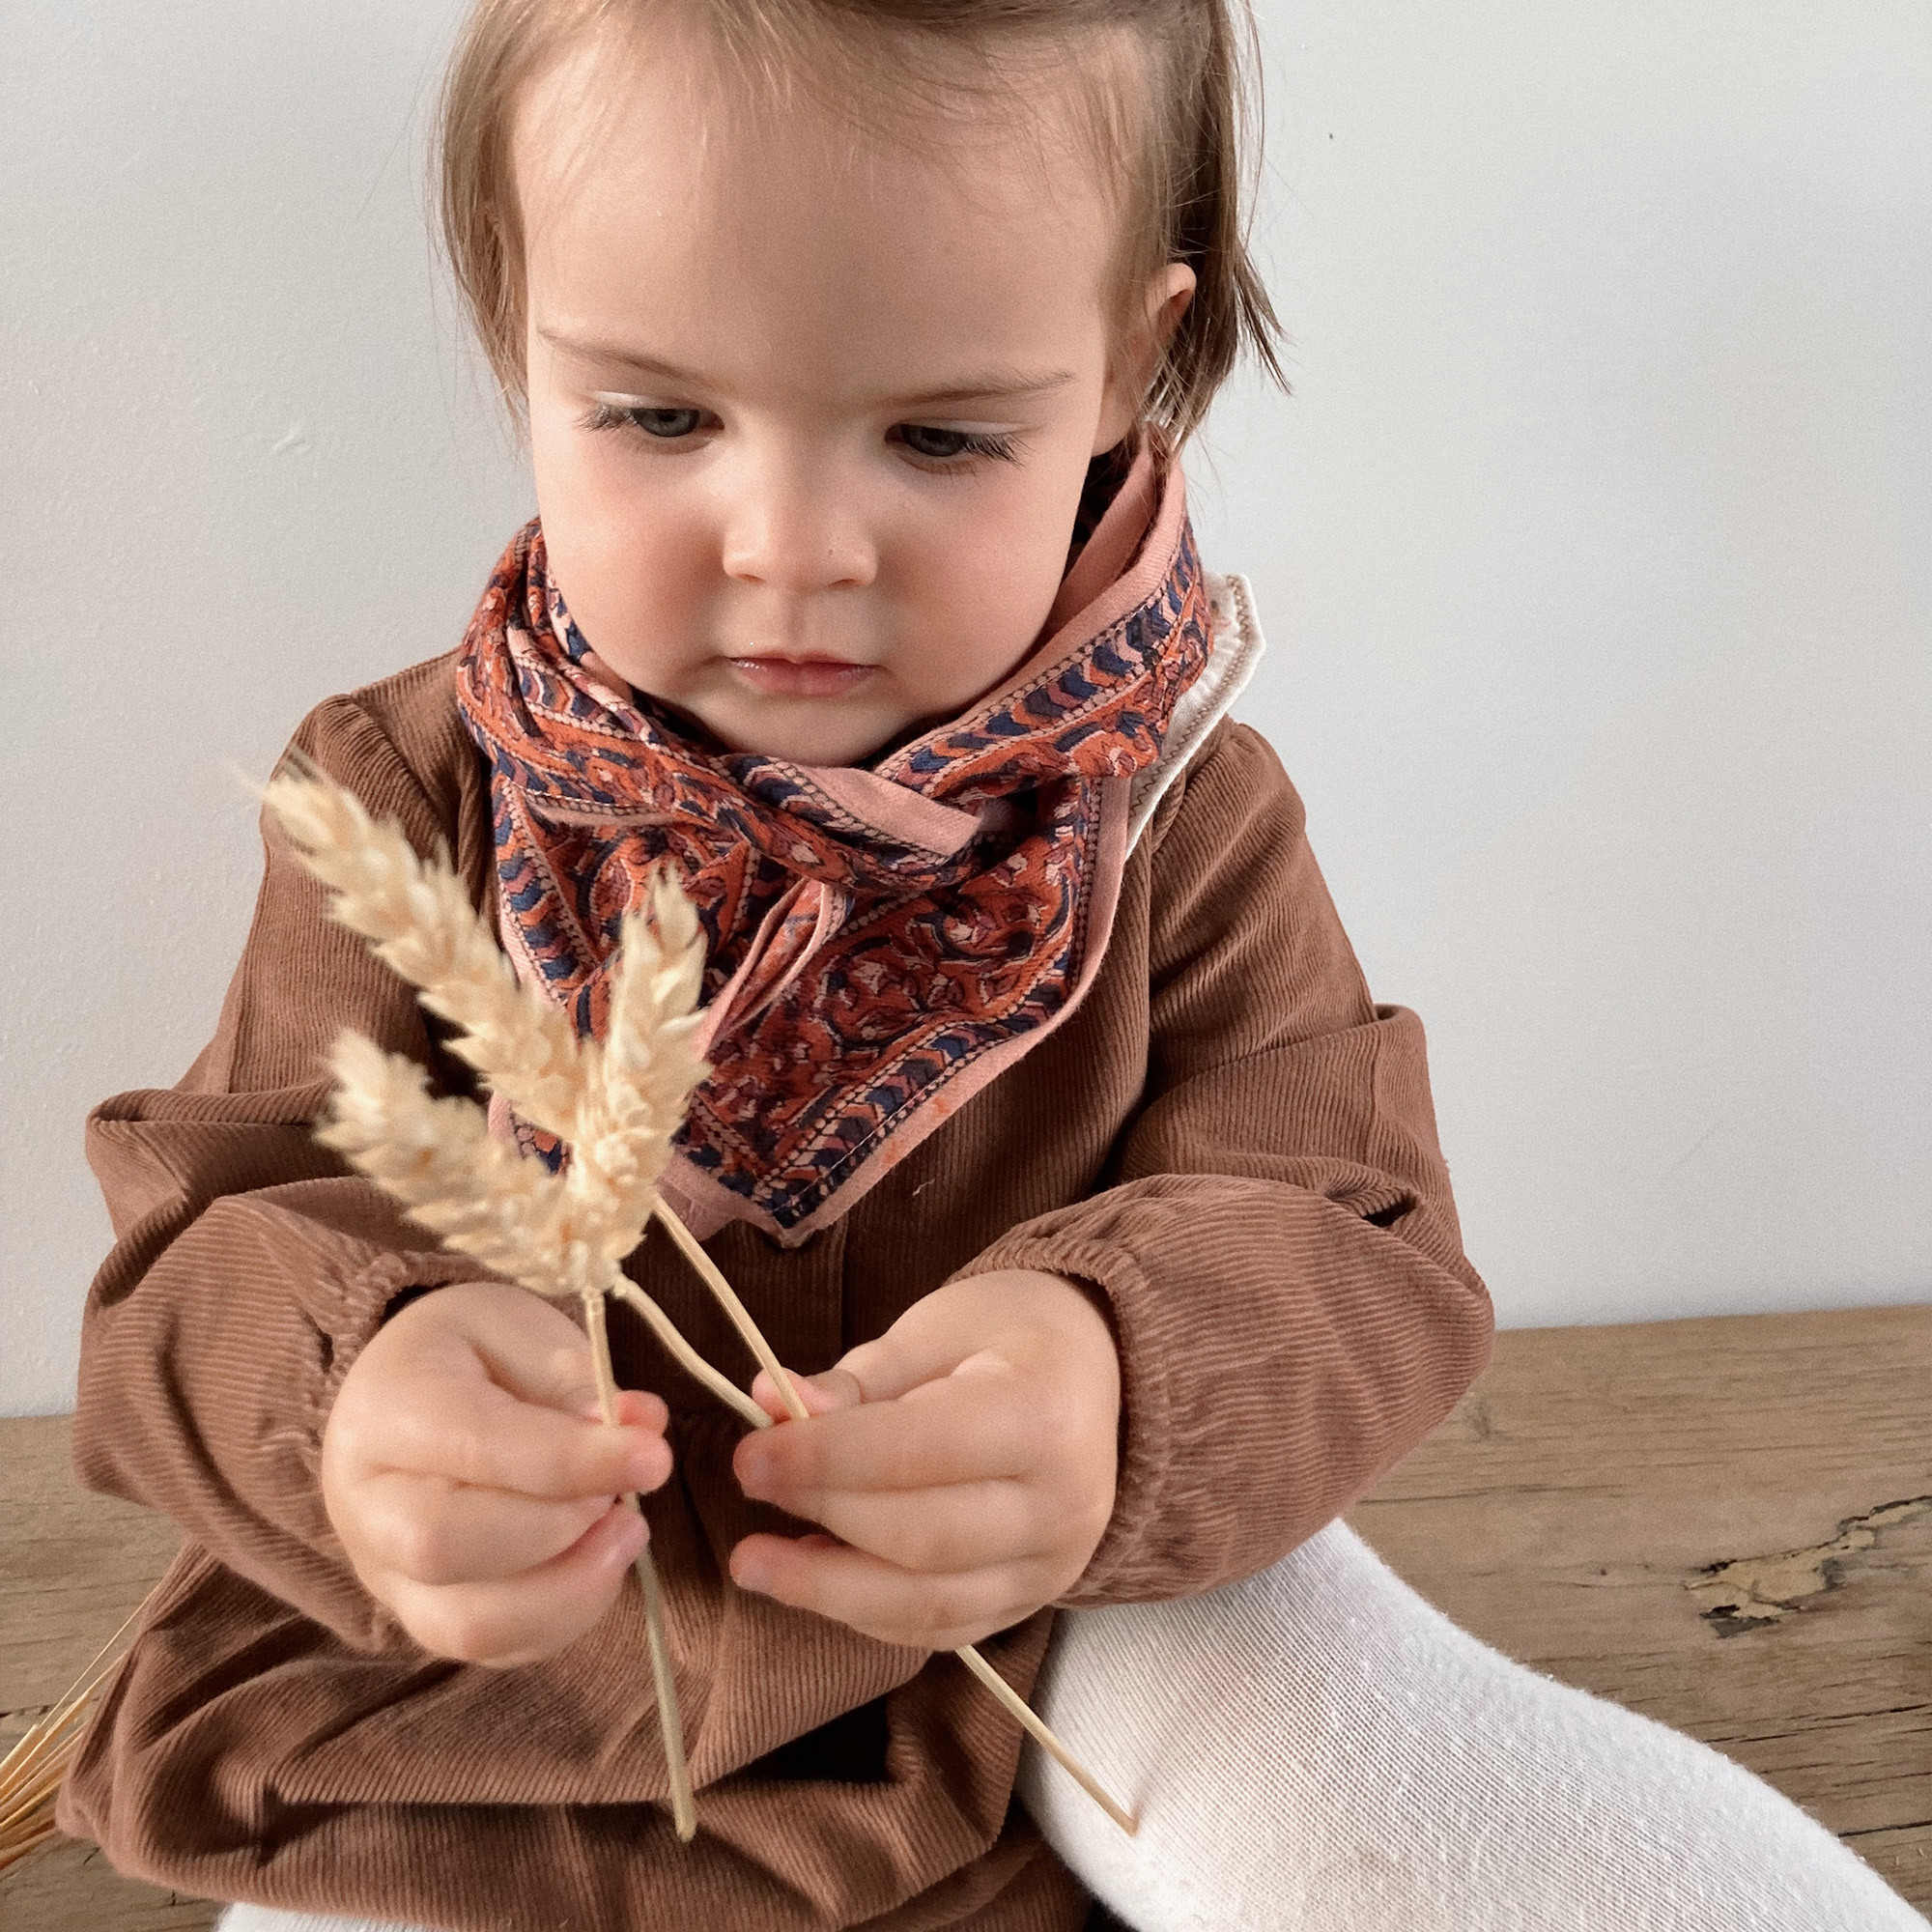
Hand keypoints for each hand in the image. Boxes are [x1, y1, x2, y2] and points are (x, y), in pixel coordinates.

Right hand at [321, 1280, 672, 1666]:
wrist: (412, 1384)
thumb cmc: (472, 1349)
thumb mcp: (521, 1330)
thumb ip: (577, 1382)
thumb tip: (640, 1430)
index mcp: (383, 1408)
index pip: (476, 1448)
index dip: (573, 1462)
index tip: (653, 1457)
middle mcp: (364, 1502)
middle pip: (444, 1548)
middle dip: (560, 1530)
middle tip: (624, 1497)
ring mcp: (383, 1572)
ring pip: (465, 1623)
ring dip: (568, 1589)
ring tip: (625, 1533)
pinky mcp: (419, 1614)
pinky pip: (490, 1648)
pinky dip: (561, 1619)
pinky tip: (597, 1563)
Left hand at [728, 1269, 1119, 1650]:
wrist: (1095, 1372)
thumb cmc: (1009, 1335)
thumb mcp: (936, 1330)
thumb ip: (858, 1381)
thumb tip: (770, 1403)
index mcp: (1044, 1417)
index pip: (916, 1452)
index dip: (823, 1459)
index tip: (751, 1455)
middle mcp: (1064, 1506)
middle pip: (920, 1538)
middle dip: (822, 1515)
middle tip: (750, 1487)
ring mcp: (1054, 1566)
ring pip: (926, 1604)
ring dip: (827, 1589)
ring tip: (755, 1561)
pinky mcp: (1031, 1600)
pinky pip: (937, 1629)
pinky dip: (865, 1613)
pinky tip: (815, 1575)